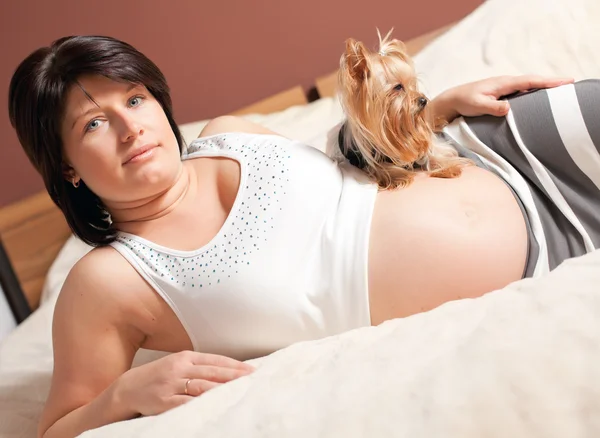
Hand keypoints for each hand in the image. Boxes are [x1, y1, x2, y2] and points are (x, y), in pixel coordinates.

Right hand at [116, 350, 253, 416]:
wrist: (127, 388)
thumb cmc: (157, 376)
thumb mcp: (177, 365)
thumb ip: (199, 367)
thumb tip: (226, 371)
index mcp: (185, 357)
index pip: (216, 360)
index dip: (235, 365)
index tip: (252, 370)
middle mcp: (179, 368)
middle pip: (212, 372)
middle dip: (234, 376)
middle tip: (252, 379)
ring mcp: (171, 385)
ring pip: (202, 386)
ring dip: (222, 389)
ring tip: (239, 392)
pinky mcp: (164, 401)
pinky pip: (186, 403)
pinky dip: (201, 404)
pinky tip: (214, 405)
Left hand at [432, 75, 574, 121]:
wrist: (452, 99)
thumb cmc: (464, 102)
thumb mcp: (477, 105)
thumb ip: (493, 107)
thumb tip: (509, 108)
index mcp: (503, 84)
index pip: (530, 81)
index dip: (547, 82)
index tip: (564, 82)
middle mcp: (505, 83)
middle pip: (533, 80)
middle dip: (551, 81)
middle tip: (570, 83)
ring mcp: (504, 87)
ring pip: (528, 85)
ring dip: (543, 85)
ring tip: (560, 88)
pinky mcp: (501, 93)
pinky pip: (522, 90)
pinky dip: (533, 90)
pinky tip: (539, 96)